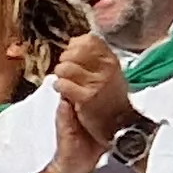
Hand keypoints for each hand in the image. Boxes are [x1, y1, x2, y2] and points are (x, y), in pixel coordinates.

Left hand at [47, 34, 134, 149]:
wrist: (113, 132)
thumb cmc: (105, 106)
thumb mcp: (105, 79)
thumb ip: (92, 62)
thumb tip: (74, 45)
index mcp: (112, 62)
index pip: (90, 40)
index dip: (76, 46)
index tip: (72, 54)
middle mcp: (107, 70)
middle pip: (74, 52)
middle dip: (65, 60)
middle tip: (67, 72)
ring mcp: (97, 84)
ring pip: (65, 67)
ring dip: (60, 75)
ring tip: (66, 84)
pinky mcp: (86, 98)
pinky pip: (63, 84)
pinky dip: (60, 88)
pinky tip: (65, 94)